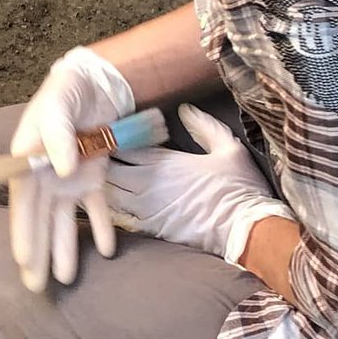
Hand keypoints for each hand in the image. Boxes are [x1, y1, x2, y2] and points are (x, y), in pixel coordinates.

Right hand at [9, 47, 134, 291]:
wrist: (97, 82)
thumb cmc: (67, 91)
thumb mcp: (58, 106)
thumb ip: (56, 135)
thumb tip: (62, 170)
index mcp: (28, 163)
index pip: (23, 204)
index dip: (22, 232)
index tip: (23, 259)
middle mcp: (46, 178)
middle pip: (40, 221)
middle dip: (38, 254)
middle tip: (35, 288)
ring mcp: (69, 181)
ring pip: (65, 221)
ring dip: (65, 249)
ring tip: (66, 280)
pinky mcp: (94, 179)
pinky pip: (97, 208)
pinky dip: (103, 228)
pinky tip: (108, 251)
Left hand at [104, 104, 293, 263]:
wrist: (244, 228)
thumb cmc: (238, 188)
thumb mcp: (228, 148)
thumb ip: (204, 126)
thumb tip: (184, 109)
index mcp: (164, 161)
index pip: (126, 145)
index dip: (116, 139)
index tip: (110, 133)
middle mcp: (148, 182)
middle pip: (109, 167)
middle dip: (101, 160)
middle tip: (96, 154)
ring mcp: (144, 206)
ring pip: (108, 192)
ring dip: (101, 183)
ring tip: (93, 177)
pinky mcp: (147, 227)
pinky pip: (116, 216)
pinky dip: (107, 208)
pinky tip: (103, 203)